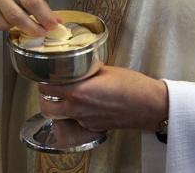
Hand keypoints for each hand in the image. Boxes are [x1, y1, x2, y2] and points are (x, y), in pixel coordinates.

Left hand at [38, 66, 168, 131]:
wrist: (151, 105)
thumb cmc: (133, 86)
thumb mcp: (107, 70)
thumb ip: (87, 70)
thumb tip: (79, 66)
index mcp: (79, 92)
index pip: (47, 88)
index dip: (43, 81)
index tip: (46, 75)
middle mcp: (79, 109)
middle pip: (47, 108)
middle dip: (45, 98)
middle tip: (51, 88)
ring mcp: (86, 121)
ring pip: (62, 116)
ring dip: (61, 107)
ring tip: (69, 95)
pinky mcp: (94, 127)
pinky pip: (78, 121)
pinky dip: (77, 114)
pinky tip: (88, 104)